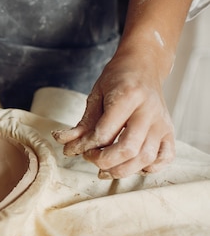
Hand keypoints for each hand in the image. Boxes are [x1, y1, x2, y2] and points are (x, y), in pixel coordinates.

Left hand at [52, 52, 174, 178]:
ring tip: (105, 168)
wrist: (143, 64)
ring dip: (122, 170)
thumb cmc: (117, 79)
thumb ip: (82, 124)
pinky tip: (131, 164)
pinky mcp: (169, 131)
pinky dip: (148, 168)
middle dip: (103, 161)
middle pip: (128, 149)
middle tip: (90, 157)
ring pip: (146, 158)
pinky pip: (165, 158)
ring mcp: (162, 123)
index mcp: (128, 96)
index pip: (104, 133)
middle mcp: (149, 111)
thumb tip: (66, 145)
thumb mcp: (95, 96)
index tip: (74, 149)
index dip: (85, 146)